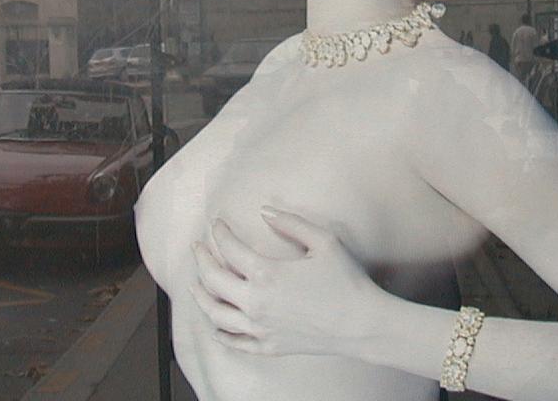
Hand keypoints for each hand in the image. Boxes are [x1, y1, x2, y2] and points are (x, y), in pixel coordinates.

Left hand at [190, 207, 385, 356]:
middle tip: (197, 247)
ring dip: (201, 296)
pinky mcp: (268, 346)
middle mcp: (256, 303)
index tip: (217, 223)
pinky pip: (234, 341)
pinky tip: (215, 324)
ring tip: (195, 284)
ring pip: (216, 314)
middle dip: (201, 259)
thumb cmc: (345, 281)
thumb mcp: (323, 241)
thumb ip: (291, 223)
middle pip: (214, 280)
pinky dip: (219, 332)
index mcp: (267, 274)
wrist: (361, 324)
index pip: (230, 249)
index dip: (220, 232)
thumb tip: (265, 211)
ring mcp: (260, 328)